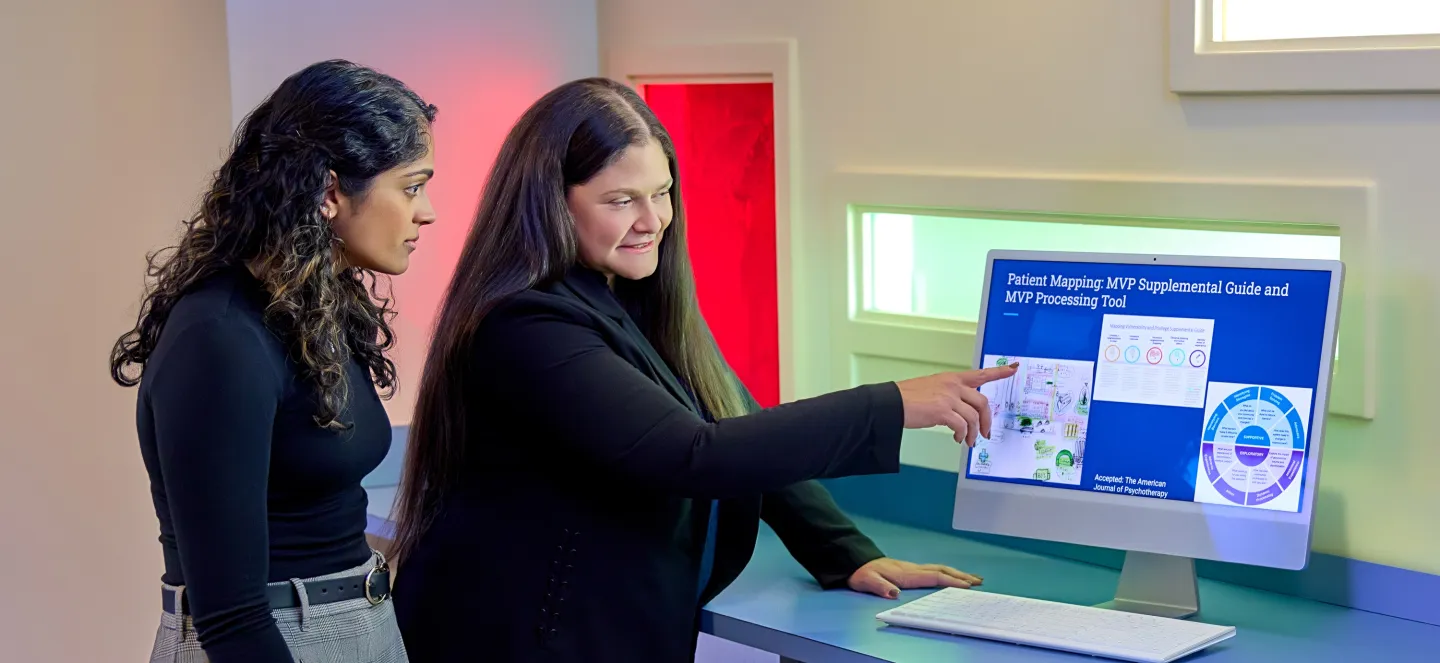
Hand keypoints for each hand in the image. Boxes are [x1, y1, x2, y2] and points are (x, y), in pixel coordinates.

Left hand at [847, 557, 982, 598]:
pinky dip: (947, 573)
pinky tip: (952, 577)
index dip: (950, 581)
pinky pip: (934, 571)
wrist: (856, 563)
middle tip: (978, 582)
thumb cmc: (862, 574)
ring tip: (973, 579)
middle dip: (960, 576)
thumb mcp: (867, 581)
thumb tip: (894, 593)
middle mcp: (912, 569)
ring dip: (957, 574)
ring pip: (940, 569)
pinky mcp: (911, 570)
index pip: (933, 576)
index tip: (966, 586)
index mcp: (906, 573)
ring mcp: (912, 568)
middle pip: (941, 570)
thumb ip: (880, 587)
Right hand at [895, 364, 1018, 445]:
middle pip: (982, 402)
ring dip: (973, 432)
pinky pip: (962, 425)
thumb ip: (949, 395)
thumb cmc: (907, 397)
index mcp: (951, 378)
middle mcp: (953, 385)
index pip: (980, 374)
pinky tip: (957, 438)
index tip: (1013, 369)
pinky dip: (962, 434)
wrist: (891, 403)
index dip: (999, 372)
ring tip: (967, 441)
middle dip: (987, 420)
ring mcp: (948, 397)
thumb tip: (959, 412)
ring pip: (973, 417)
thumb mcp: (932, 388)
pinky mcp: (943, 411)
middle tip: (985, 432)